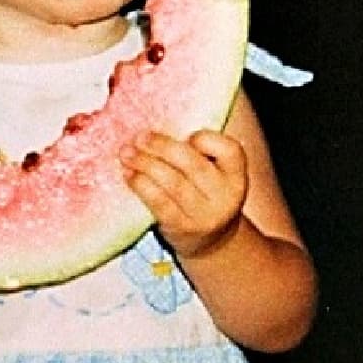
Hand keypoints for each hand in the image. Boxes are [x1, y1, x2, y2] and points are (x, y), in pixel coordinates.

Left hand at [121, 129, 248, 260]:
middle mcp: (225, 196)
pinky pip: (159, 203)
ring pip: (173, 183)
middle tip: (139, 137)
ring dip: (145, 164)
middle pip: (193, 165)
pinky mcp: (183, 228)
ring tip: (126, 153)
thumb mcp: (213, 171)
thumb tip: (157, 122)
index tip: (185, 135)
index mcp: (236, 174)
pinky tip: (128, 175)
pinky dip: (141, 186)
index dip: (205, 139)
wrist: (210, 239)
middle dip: (162, 147)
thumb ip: (197, 151)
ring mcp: (205, 215)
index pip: (228, 150)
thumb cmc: (204, 192)